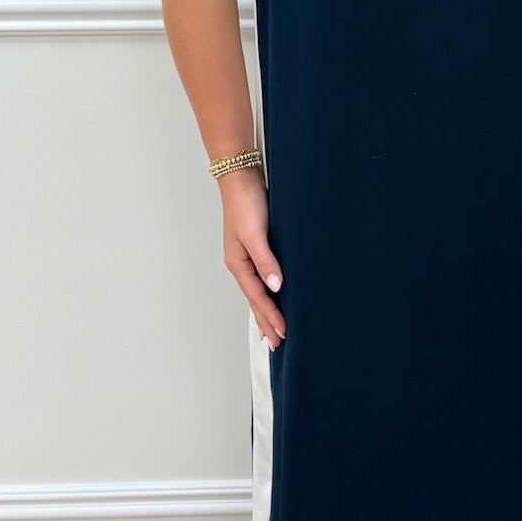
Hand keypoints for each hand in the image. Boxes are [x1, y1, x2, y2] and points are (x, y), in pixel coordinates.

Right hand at [220, 167, 284, 347]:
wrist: (241, 176)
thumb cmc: (246, 203)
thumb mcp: (255, 233)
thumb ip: (266, 261)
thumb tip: (276, 287)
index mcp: (238, 263)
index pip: (257, 297)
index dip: (270, 317)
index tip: (283, 335)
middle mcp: (241, 263)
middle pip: (255, 299)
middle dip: (266, 322)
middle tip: (278, 344)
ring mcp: (248, 256)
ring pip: (258, 291)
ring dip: (266, 310)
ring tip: (274, 330)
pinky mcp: (257, 247)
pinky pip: (262, 277)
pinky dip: (268, 292)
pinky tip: (275, 296)